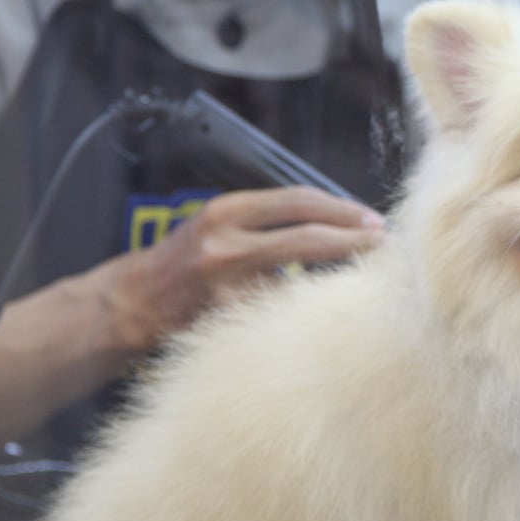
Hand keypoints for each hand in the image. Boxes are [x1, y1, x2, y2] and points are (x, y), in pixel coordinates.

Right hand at [102, 186, 383, 352]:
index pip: (297, 201)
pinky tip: (331, 309)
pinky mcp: (230, 319)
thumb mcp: (220, 225)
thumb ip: (266, 220)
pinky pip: (282, 311)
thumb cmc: (186, 260)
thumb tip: (332, 220)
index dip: (341, 209)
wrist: (134, 303)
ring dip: (338, 277)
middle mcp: (227, 244)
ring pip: (301, 279)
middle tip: (384, 244)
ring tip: (369, 275)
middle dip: (353, 240)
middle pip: (307, 237)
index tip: (371, 219)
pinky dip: (309, 308)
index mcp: (226, 211)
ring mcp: (228, 285)